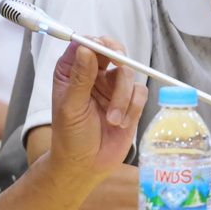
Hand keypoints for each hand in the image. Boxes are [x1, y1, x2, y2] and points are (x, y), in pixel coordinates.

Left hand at [45, 38, 146, 181]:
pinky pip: (140, 92)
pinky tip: (121, 124)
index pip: (86, 44)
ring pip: (128, 73)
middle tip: (121, 65)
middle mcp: (93, 74)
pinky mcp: (129, 101)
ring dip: (122, 97)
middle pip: (112, 50)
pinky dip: (133, 108)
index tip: (108, 53)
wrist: (86, 165)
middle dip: (119, 59)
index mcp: (72, 71)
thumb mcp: (71, 107)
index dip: (98, 43)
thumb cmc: (70, 137)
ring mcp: (112, 86)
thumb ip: (80, 78)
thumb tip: (86, 49)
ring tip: (113, 120)